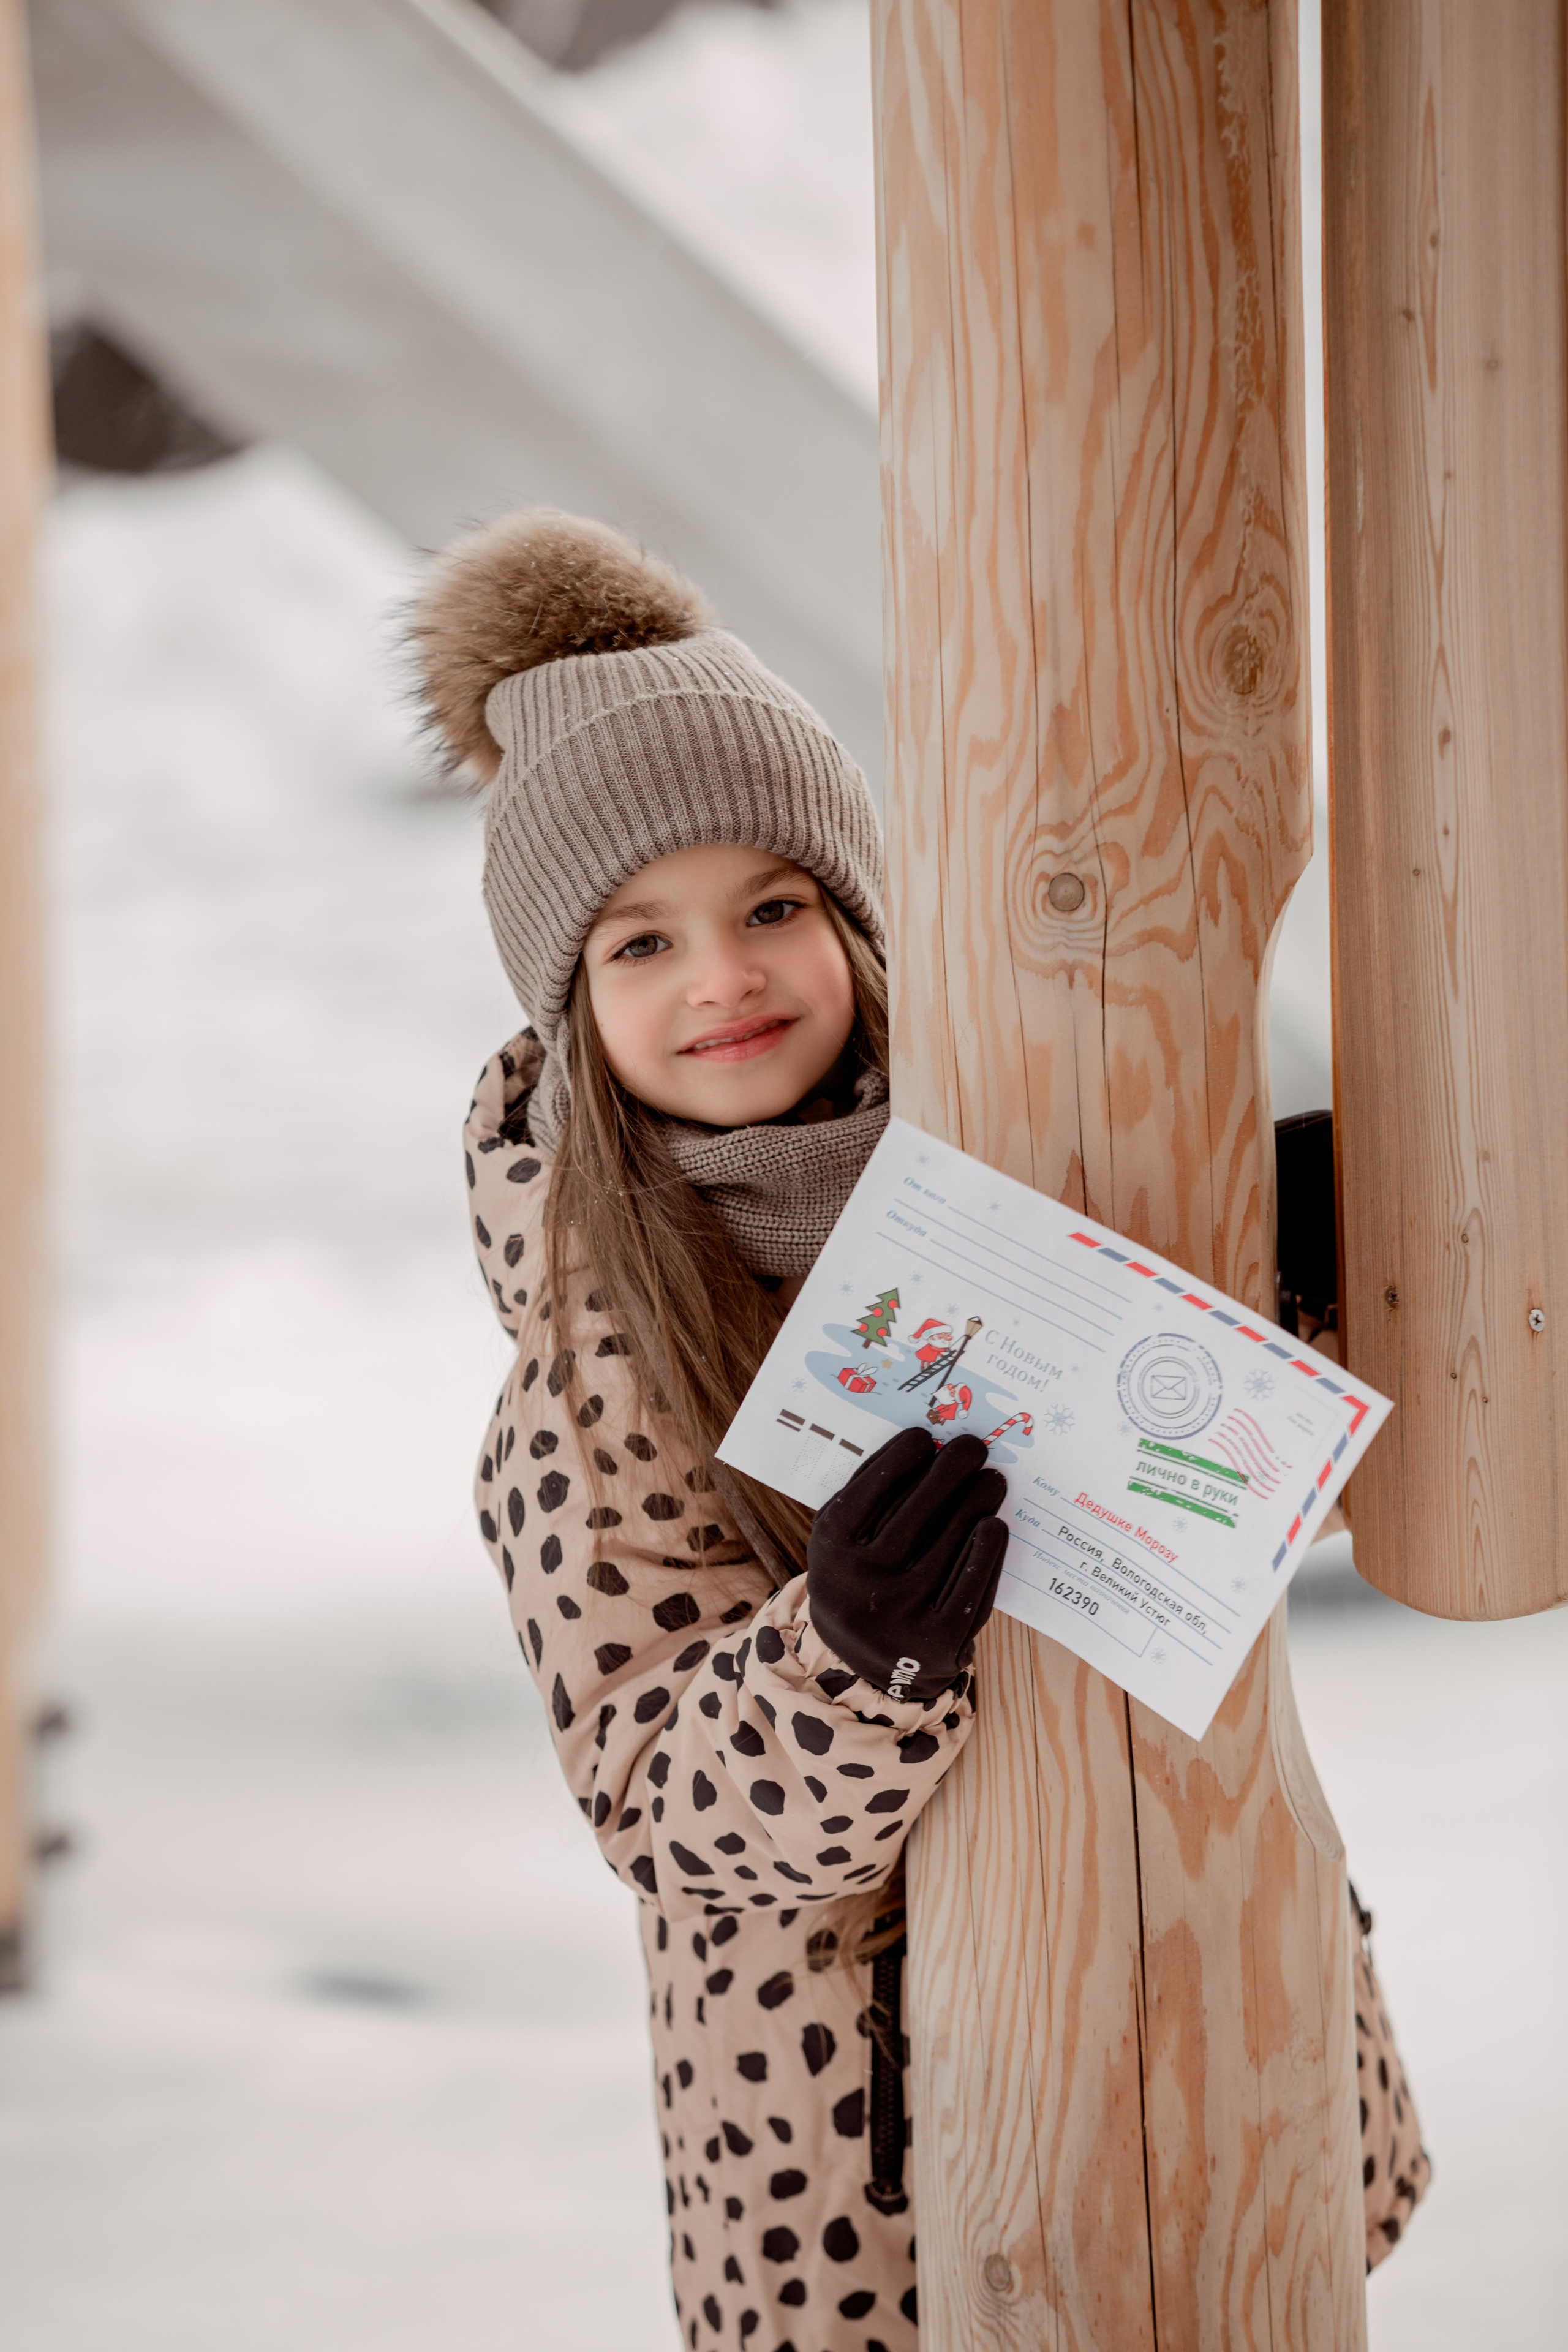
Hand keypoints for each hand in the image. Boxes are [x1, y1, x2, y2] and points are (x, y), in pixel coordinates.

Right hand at [806, 1426, 1008, 1701]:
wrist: (868, 1661)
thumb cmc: (859, 1575)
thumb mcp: (842, 1539)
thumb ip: (867, 1494)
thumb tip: (919, 1444)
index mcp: (830, 1550)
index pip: (869, 1491)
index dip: (899, 1458)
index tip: (924, 1437)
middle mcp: (863, 1582)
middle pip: (917, 1511)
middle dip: (950, 1470)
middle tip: (972, 1447)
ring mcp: (903, 1612)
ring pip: (951, 1541)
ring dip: (977, 1501)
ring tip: (991, 1480)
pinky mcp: (940, 1639)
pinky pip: (973, 1583)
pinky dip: (987, 1549)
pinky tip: (993, 1523)